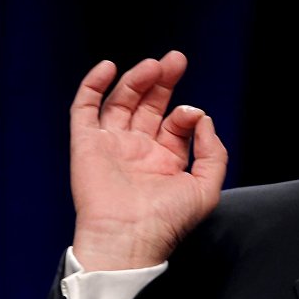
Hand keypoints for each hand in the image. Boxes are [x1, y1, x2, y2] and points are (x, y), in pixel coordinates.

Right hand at [69, 50, 227, 271]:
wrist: (130, 238)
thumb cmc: (168, 221)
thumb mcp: (206, 187)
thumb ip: (214, 153)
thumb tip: (202, 118)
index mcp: (166, 160)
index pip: (176, 123)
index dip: (186, 113)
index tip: (193, 114)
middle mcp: (139, 149)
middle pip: (149, 104)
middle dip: (163, 81)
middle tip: (176, 60)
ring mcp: (112, 145)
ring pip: (122, 101)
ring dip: (136, 80)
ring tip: (154, 65)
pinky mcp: (86, 144)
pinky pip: (85, 109)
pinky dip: (93, 86)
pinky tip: (108, 68)